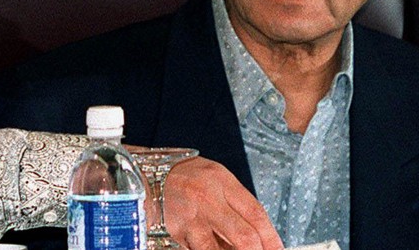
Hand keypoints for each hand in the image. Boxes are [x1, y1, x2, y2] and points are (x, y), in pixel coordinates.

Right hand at [160, 156, 282, 249]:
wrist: (146, 176)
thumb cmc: (184, 177)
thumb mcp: (214, 178)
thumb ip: (235, 203)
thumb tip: (258, 236)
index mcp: (221, 181)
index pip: (256, 214)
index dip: (272, 238)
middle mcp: (207, 198)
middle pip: (244, 237)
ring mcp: (190, 218)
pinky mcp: (176, 232)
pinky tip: (212, 248)